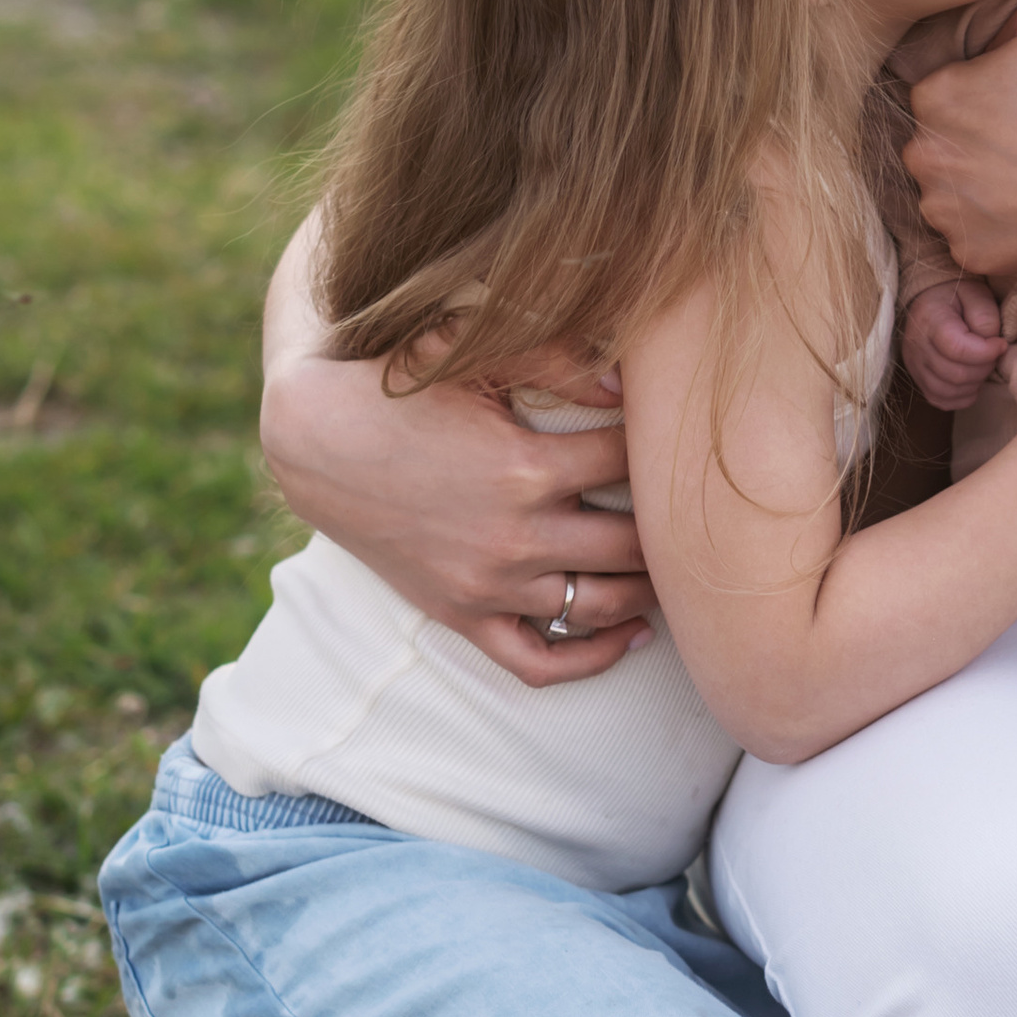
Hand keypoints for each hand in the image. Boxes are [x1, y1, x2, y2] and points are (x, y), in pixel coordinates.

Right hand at [258, 352, 655, 686]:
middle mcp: (516, 536)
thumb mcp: (470, 354)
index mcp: (528, 466)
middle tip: (700, 514)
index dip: (663, 447)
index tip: (678, 438)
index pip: (633, 464)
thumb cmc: (400, 388)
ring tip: (679, 571)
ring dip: (649, 590)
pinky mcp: (464, 616)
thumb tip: (631, 381)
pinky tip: (632, 635)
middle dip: (673, 530)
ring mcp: (490, 585)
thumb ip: (556, 358)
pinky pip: (539, 662)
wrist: (316, 442)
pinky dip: (592, 660)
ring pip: (600, 606)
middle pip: (634, 545)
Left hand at [902, 0, 1016, 272]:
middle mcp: (926, 158)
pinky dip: (1000, 226)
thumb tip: (988, 42)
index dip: (985, 92)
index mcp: (935, 96)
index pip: (942, 91)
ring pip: (950, 191)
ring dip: (980, 184)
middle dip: (974, 140)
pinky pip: (973, 234)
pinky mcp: (975, 255)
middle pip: (939, 143)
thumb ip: (1004, 12)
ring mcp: (948, 213)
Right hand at [902, 276, 1006, 411]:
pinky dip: (962, 397)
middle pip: (955, 374)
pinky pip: (941, 401)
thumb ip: (985, 315)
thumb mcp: (975, 293)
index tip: (1000, 344)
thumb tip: (992, 342)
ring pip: (948, 391)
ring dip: (975, 383)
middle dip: (984, 368)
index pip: (956, 348)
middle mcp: (916, 345)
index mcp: (930, 319)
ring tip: (984, 365)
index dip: (986, 352)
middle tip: (994, 355)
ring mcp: (914, 365)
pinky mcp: (918, 379)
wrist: (931, 301)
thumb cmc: (957, 296)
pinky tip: (973, 381)